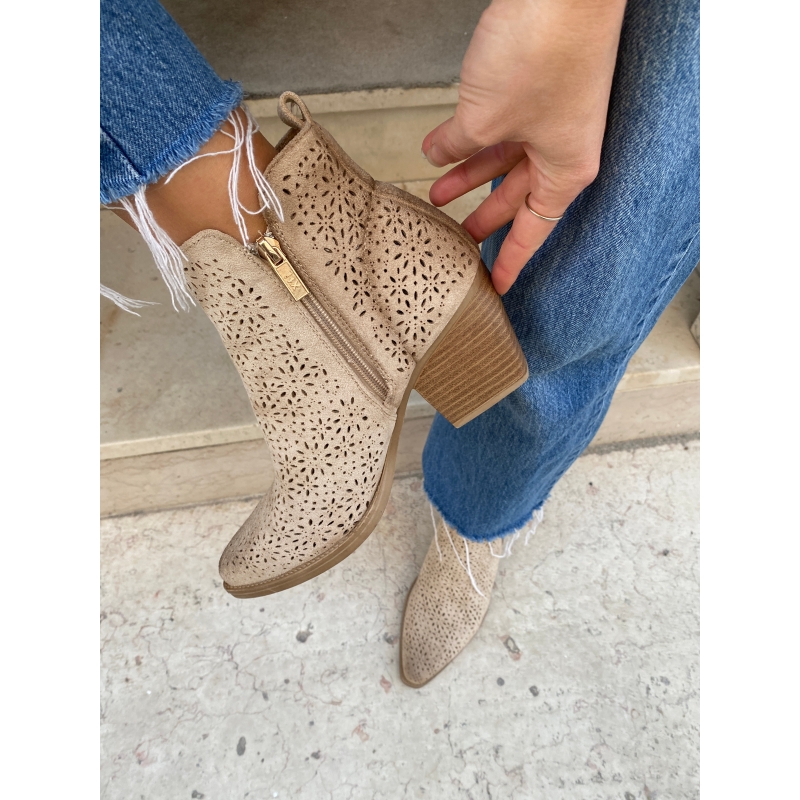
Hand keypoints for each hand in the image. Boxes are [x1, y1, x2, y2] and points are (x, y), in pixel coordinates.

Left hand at [422, 0, 626, 293]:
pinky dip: (468, 137)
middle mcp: (561, 149)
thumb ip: (458, 146)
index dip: (510, 260)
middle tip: (457, 242)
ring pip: (503, 160)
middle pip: (516, 197)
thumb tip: (440, 155)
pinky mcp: (536, 88)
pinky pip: (499, 126)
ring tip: (434, 196)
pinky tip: (439, 148)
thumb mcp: (484, 120)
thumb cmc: (544, 55)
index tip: (497, 285)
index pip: (533, 231)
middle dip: (482, 218)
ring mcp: (549, 118)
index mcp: (565, 172)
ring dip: (467, 176)